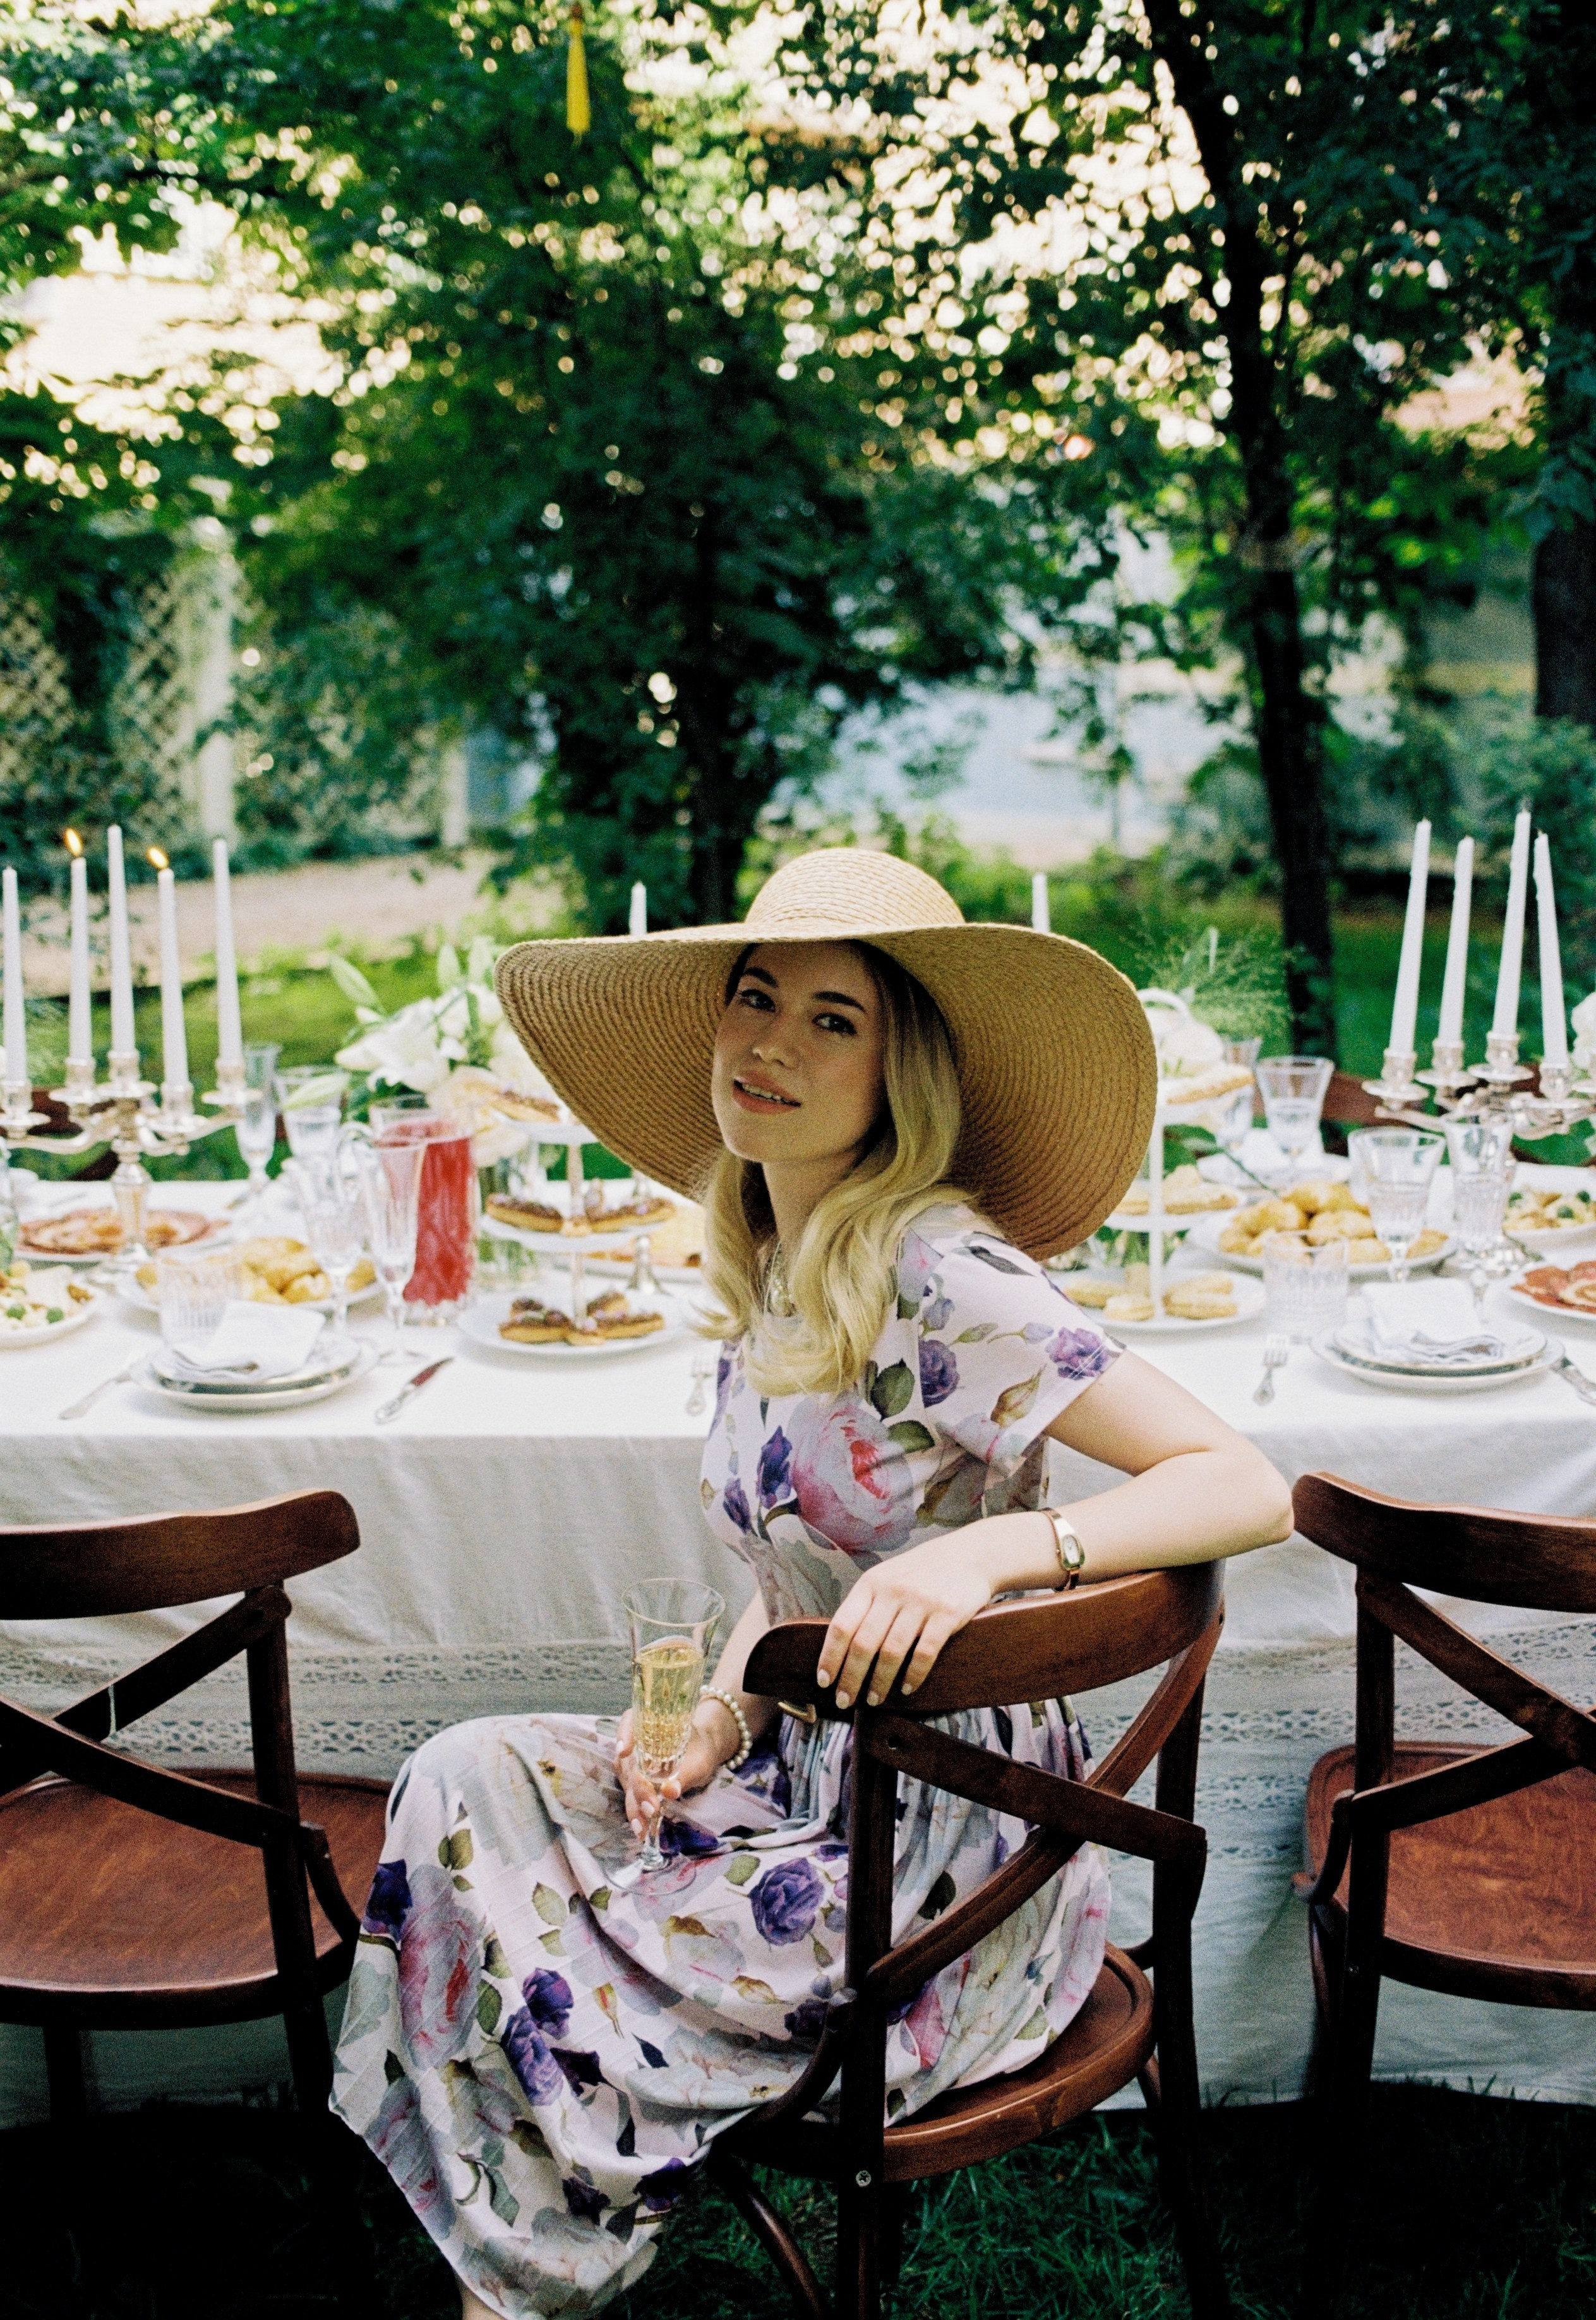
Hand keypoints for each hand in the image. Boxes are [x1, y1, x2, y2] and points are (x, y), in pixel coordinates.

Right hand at [613, 1705, 726, 1841]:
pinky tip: (643, 1829)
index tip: (624, 1752)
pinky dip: (637, 1812)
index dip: (624, 1736)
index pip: (629, 1722)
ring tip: (642, 1828)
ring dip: (634, 1806)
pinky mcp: (633, 1781)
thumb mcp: (699, 1759)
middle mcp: (634, 1742)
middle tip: (650, 1809)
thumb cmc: (700, 1749)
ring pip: (628, 1783)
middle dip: (638, 1788)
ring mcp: (631, 1763)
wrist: (701, 1755)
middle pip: (629, 1762)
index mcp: (648, 1723)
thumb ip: (684, 1774)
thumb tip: (669, 1792)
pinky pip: (632, 1796)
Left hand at [817, 1535, 994, 1708]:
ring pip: (892, 1652)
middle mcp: (892, 1591)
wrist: (969, 1555)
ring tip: (874, 1699)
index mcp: (871, 1583)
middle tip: (845, 1700)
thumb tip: (840, 1649)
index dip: (830, 1656)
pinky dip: (913, 1676)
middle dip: (851, 1678)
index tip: (824, 1681)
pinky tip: (907, 1688)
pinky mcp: (947, 1614)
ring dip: (880, 1682)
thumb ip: (866, 1606)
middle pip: (863, 1643)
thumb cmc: (920, 1573)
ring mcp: (920, 1602)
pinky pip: (924, 1653)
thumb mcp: (886, 1578)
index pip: (842, 1625)